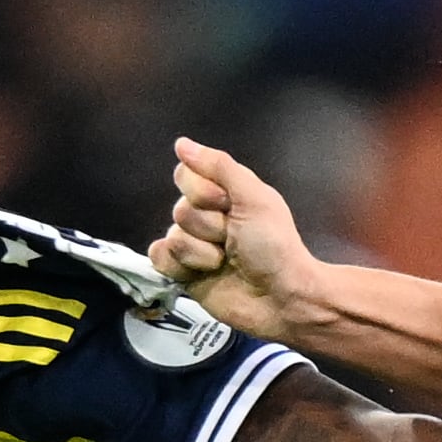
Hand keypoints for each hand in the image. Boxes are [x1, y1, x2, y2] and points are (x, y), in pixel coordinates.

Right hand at [150, 139, 315, 338]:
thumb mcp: (254, 197)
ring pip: (173, 235)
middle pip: (180, 208)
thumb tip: (182, 144)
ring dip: (202, 251)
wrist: (281, 298)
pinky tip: (202, 272)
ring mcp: (194, 245)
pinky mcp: (184, 272)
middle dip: (209, 226)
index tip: (228, 205)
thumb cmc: (275, 247)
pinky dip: (179, 265)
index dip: (203, 191)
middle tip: (233, 240)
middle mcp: (207, 216)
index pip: (186, 176)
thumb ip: (219, 166)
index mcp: (225, 193)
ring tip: (225, 261)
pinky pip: (160, 257)